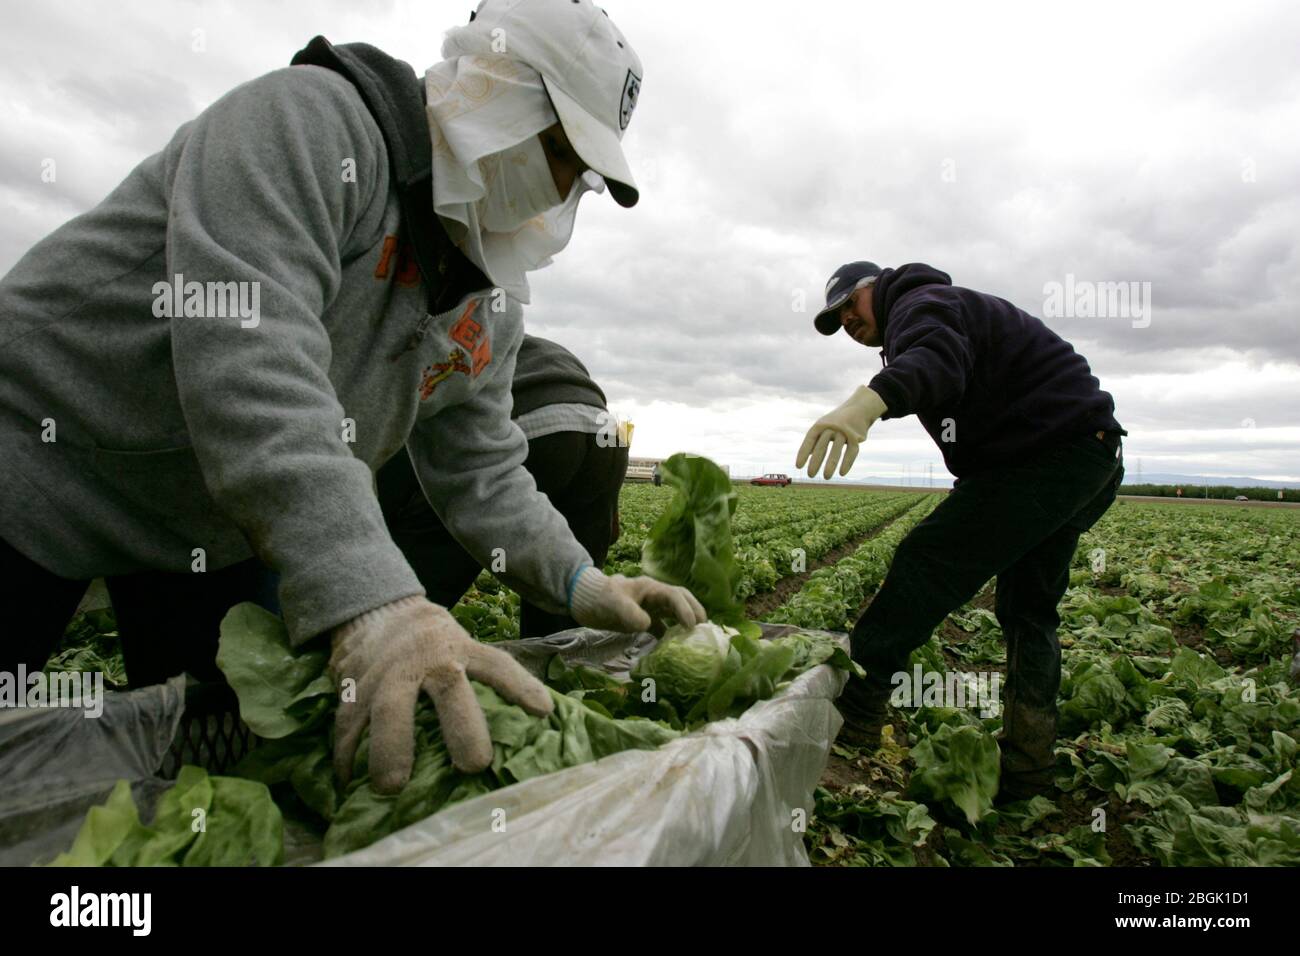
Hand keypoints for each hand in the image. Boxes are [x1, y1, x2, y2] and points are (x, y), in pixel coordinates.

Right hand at [329, 595, 552, 792]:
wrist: (374, 608)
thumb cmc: (430, 639)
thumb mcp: (460, 642)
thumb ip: (480, 673)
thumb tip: (530, 718)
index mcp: (461, 649)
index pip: (497, 665)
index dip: (521, 686)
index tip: (543, 711)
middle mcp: (429, 661)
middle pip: (450, 691)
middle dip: (463, 729)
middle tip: (474, 766)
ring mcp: (390, 675)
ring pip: (390, 711)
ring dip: (391, 750)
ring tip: (392, 788)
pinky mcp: (355, 689)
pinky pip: (348, 725)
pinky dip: (346, 756)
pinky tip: (350, 784)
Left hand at [568, 567, 707, 632]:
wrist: (583, 599)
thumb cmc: (599, 598)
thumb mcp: (614, 605)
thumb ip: (631, 614)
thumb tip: (649, 626)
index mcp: (651, 587)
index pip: (675, 596)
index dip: (686, 610)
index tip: (691, 626)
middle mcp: (654, 595)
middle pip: (681, 599)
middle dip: (694, 611)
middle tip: (704, 628)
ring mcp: (649, 606)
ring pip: (674, 611)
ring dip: (685, 621)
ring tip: (696, 637)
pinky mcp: (642, 617)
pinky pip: (662, 624)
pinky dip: (669, 634)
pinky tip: (672, 647)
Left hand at [795, 386, 887, 478]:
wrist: (858, 408)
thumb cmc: (836, 422)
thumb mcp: (824, 427)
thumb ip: (816, 440)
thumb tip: (808, 456)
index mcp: (820, 425)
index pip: (809, 440)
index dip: (804, 453)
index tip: (798, 466)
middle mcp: (831, 427)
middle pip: (822, 446)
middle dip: (815, 462)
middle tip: (810, 475)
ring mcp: (844, 432)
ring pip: (836, 450)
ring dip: (831, 464)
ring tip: (826, 477)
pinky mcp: (856, 437)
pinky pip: (851, 452)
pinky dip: (847, 463)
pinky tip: (842, 473)